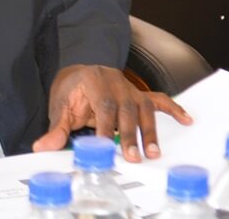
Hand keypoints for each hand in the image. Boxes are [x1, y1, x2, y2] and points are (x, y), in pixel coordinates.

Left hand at [32, 65, 191, 161]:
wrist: (79, 72)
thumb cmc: (71, 90)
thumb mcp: (60, 106)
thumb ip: (56, 128)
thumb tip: (43, 146)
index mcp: (94, 80)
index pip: (103, 105)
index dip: (105, 127)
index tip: (105, 146)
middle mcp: (116, 82)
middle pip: (126, 109)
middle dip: (130, 134)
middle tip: (133, 157)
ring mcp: (131, 88)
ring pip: (145, 108)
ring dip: (150, 130)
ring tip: (153, 152)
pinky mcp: (140, 95)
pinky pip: (159, 100)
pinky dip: (173, 109)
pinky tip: (186, 119)